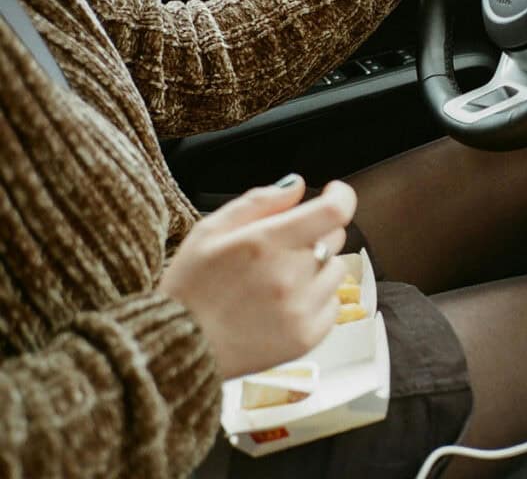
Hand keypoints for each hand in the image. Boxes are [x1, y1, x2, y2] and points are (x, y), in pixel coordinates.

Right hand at [159, 175, 356, 379]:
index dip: (341, 196)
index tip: (334, 193)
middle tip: (282, 248)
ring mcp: (301, 309)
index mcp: (265, 243)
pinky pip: (333, 304)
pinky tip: (284, 304)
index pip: (332, 212)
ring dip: (317, 267)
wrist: (179, 347)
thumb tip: (297, 184)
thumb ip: (259, 201)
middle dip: (315, 233)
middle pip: (335, 237)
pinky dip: (317, 299)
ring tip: (279, 280)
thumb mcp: (210, 230)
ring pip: (336, 270)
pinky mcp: (307, 337)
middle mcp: (289, 276)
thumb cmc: (190, 286)